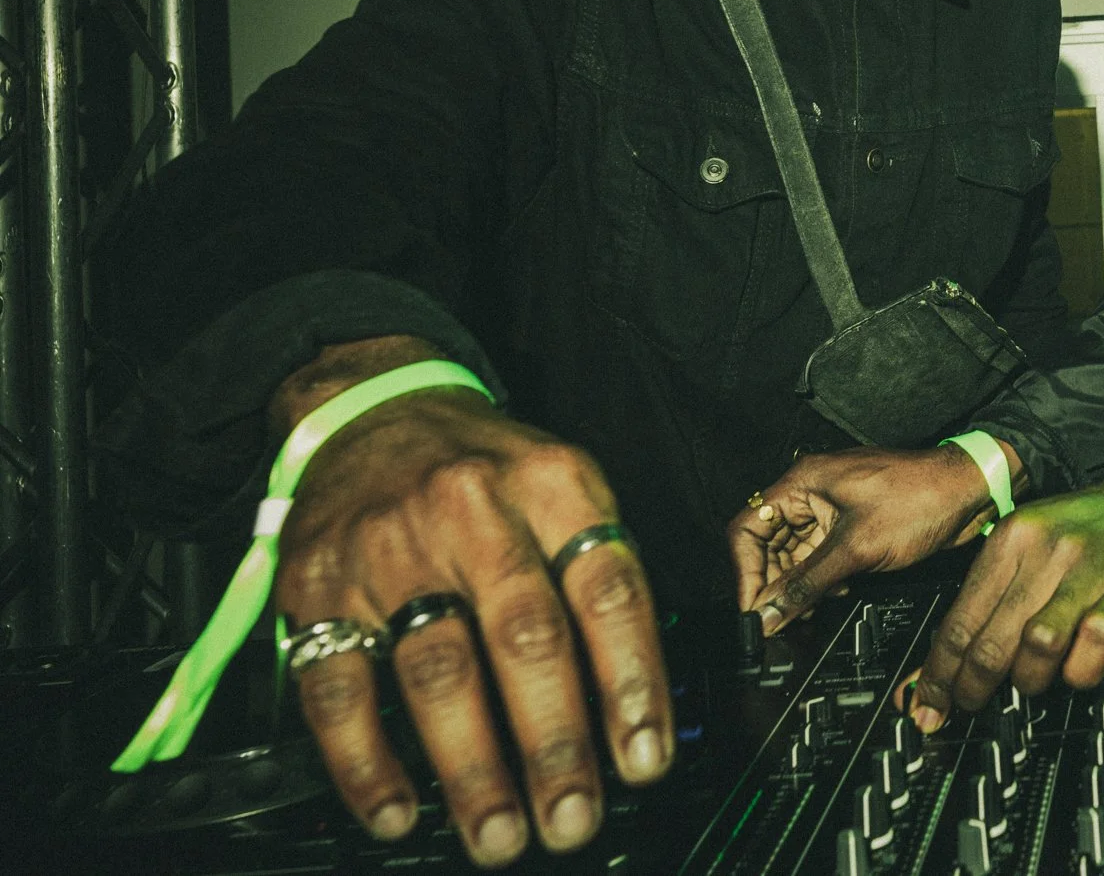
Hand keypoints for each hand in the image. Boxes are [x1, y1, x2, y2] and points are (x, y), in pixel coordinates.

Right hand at [273, 382, 670, 866]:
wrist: (373, 413)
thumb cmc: (487, 472)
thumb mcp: (564, 489)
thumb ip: (599, 578)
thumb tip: (637, 703)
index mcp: (553, 484)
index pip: (607, 590)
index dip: (632, 682)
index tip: (644, 758)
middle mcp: (473, 509)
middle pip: (526, 636)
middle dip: (555, 743)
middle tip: (574, 818)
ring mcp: (389, 546)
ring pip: (439, 669)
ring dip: (472, 768)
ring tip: (500, 834)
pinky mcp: (317, 586)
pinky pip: (339, 688)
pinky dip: (367, 762)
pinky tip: (396, 811)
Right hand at [730, 446, 996, 635]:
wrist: (970, 491)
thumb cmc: (922, 498)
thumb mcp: (857, 547)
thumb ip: (808, 583)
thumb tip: (770, 612)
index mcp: (803, 483)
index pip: (748, 528)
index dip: (746, 572)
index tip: (755, 608)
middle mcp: (811, 492)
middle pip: (768, 545)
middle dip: (774, 583)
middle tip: (781, 617)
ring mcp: (832, 510)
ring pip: (795, 555)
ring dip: (800, 585)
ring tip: (812, 608)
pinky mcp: (852, 526)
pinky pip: (821, 557)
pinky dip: (822, 580)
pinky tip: (836, 593)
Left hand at [907, 451, 1103, 731]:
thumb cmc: (1086, 529)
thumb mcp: (1027, 539)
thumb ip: (990, 591)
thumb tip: (947, 655)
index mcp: (1011, 539)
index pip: (959, 620)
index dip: (938, 672)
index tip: (928, 702)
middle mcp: (1046, 554)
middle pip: (990, 640)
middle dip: (973, 687)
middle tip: (971, 704)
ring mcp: (1086, 577)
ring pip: (1036, 646)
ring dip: (1029, 679)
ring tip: (1032, 681)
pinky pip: (1090, 653)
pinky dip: (1079, 672)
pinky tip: (1076, 665)